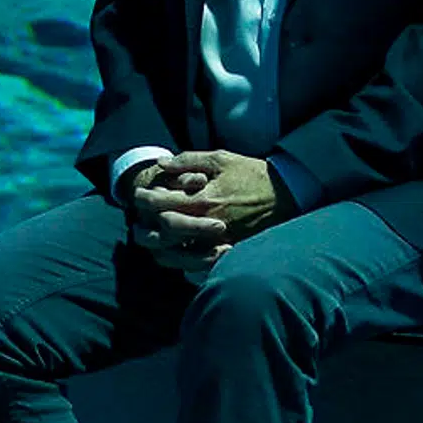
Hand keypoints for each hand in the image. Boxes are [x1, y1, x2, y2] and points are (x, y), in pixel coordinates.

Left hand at [133, 150, 283, 267]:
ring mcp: (218, 241)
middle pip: (166, 230)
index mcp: (205, 198)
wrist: (287, 194)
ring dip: (160, 246)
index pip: (164, 203)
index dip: (145, 199)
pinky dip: (182, 260)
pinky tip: (173, 252)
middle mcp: (209, 223)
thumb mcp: (221, 158)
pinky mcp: (228, 251)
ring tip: (149, 238)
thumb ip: (189, 159)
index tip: (136, 195)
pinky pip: (198, 263)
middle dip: (146, 225)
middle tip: (136, 222)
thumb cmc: (252, 173)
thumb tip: (162, 163)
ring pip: (179, 252)